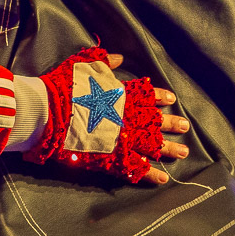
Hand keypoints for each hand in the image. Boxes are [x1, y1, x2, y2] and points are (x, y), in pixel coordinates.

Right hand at [25, 47, 188, 185]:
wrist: (49, 113)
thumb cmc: (65, 87)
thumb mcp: (84, 64)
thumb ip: (104, 61)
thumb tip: (118, 58)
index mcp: (121, 95)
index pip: (147, 95)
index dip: (160, 97)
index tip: (172, 100)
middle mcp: (127, 117)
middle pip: (156, 122)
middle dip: (172, 124)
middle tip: (185, 127)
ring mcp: (122, 140)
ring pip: (153, 146)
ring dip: (169, 149)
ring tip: (184, 152)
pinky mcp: (112, 158)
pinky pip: (136, 168)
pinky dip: (150, 174)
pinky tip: (163, 177)